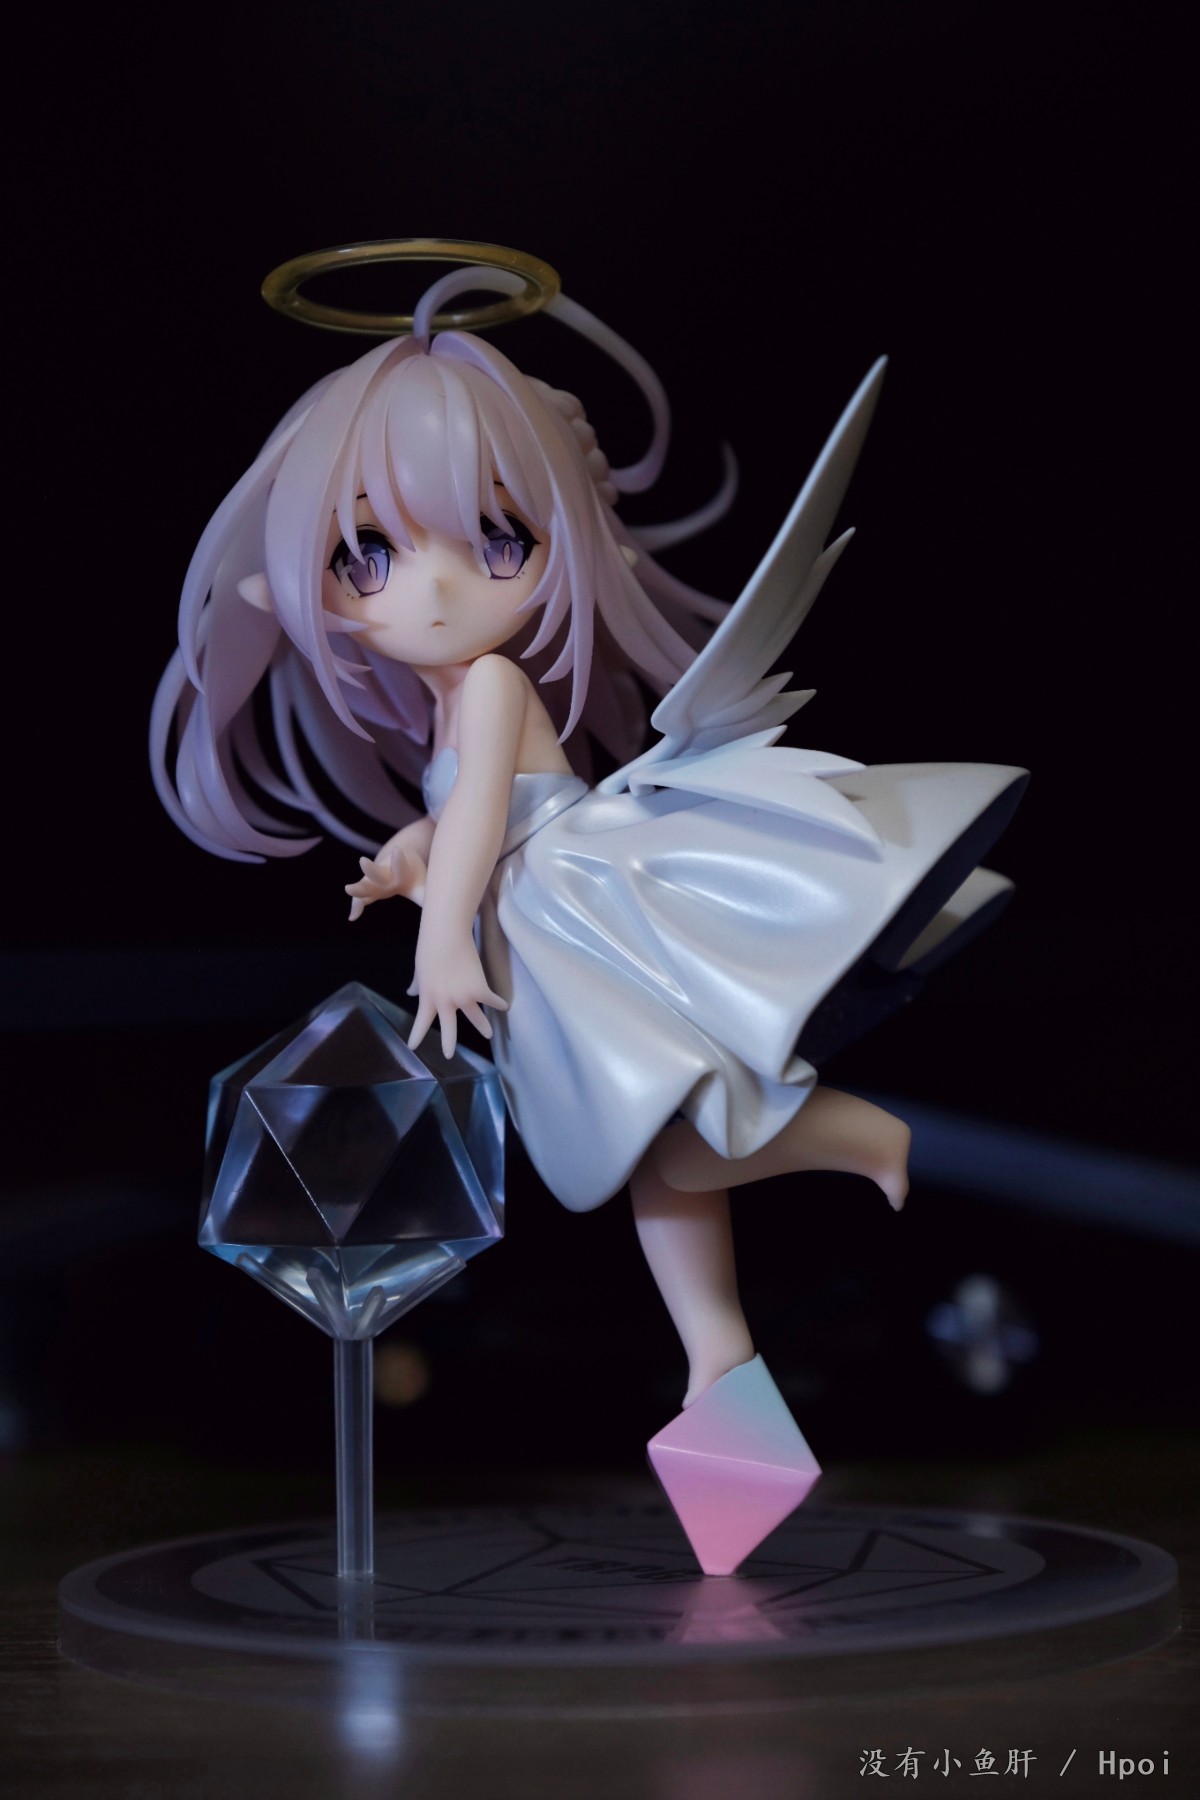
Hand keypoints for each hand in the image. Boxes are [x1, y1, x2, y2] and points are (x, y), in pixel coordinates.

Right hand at [345, 845, 426, 920]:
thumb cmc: (414, 875)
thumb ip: (427, 898)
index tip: (397, 850)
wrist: (399, 855)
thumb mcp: (423, 886)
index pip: (400, 866)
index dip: (398, 860)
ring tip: (348, 888)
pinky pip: (360, 898)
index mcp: (402, 871)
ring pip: (364, 883)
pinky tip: (353, 918)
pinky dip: (357, 906)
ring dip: (358, 887)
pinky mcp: (368, 886)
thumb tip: (437, 918)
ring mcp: (375, 880)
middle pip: (376, 873)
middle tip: (363, 861)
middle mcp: (386, 875)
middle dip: (370, 869)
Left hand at [407, 932, 507, 1058]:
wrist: (446, 934)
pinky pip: (491, 1000)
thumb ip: (417, 984)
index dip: (417, 1036)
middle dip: (449, 1044)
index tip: (412, 1047)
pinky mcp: (480, 989)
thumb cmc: (429, 947)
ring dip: (483, 1027)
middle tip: (449, 1056)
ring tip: (489, 1034)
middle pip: (449, 1029)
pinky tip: (504, 1006)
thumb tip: (410, 993)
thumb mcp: (420, 969)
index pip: (421, 1022)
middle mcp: (445, 1002)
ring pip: (476, 1019)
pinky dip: (498, 1002)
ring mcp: (464, 998)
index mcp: (427, 997)